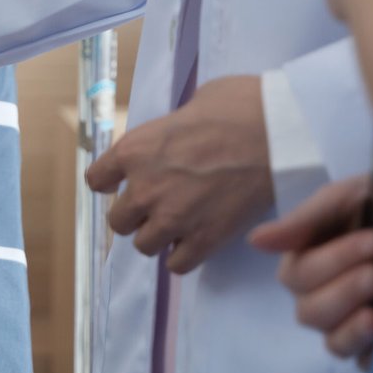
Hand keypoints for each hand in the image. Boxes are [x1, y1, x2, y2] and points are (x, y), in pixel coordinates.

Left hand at [84, 75, 272, 273]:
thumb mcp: (186, 107)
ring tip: (181, 224)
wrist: (275, 133)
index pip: (96, 180)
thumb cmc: (235, 107)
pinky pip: (178, 264)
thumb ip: (168, 132)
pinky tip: (198, 239)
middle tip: (160, 205)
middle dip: (137, 215)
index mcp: (133, 151)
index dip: (111, 182)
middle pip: (119, 221)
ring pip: (145, 246)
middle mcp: (144, 189)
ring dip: (159, 237)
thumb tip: (176, 138)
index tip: (123, 182)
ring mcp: (173, 219)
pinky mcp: (204, 240)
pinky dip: (185, 254)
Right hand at [248, 175, 372, 366]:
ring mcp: (348, 320)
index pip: (299, 278)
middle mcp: (318, 295)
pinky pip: (370, 359)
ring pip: (336, 344)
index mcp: (301, 261)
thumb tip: (254, 241)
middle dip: (348, 293)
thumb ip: (301, 223)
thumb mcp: (342, 199)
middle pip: (311, 316)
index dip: (336, 263)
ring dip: (368, 322)